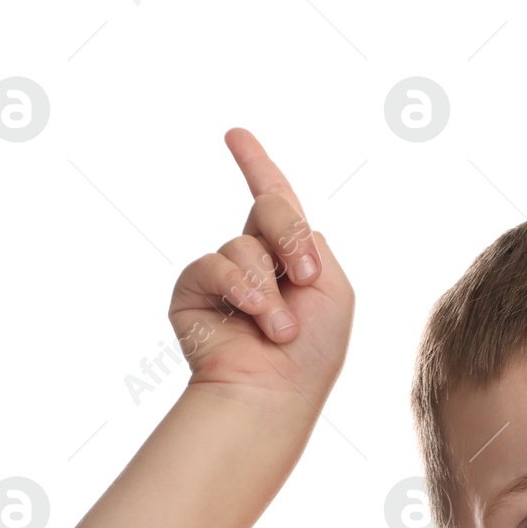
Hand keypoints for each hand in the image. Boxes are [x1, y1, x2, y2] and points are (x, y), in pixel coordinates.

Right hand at [168, 127, 353, 412]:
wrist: (276, 393)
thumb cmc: (312, 352)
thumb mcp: (333, 290)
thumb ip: (311, 244)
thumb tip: (271, 231)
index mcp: (292, 258)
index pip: (274, 201)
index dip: (257, 165)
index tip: (235, 135)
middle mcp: (256, 261)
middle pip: (270, 207)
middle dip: (290, 234)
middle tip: (305, 276)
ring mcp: (223, 276)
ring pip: (243, 243)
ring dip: (269, 287)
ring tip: (280, 329)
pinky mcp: (193, 291)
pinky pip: (213, 264)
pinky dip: (240, 288)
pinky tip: (253, 317)